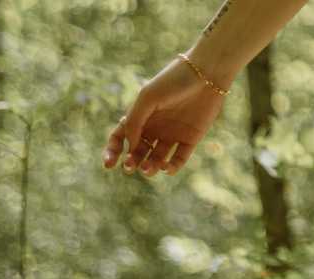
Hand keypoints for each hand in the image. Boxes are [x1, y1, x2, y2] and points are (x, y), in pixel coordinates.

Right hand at [103, 55, 228, 176]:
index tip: (108, 165)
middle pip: (138, 151)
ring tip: (148, 169)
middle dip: (132, 161)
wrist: (205, 74)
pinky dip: (172, 167)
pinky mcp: (190, 139)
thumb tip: (129, 146)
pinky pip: (179, 159)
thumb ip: (135, 121)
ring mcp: (172, 134)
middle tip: (130, 167)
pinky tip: (166, 168)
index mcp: (140, 116)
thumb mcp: (147, 98)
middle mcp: (154, 127)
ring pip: (157, 158)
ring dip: (150, 167)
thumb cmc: (173, 81)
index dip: (112, 152)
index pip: (121, 137)